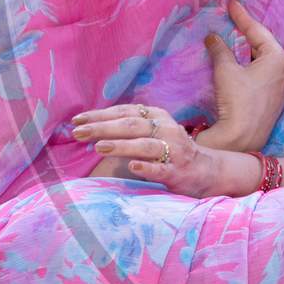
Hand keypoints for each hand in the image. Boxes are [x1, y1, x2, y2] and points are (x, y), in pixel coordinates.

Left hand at [73, 103, 233, 197]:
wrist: (206, 171)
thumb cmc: (171, 151)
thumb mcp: (153, 132)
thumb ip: (128, 127)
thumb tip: (90, 127)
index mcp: (158, 117)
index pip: (125, 112)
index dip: (100, 115)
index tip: (77, 120)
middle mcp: (166, 130)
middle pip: (132, 125)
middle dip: (103, 128)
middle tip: (79, 133)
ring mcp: (174, 151)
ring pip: (145, 145)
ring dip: (121, 145)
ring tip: (99, 147)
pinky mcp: (178, 172)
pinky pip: (161, 169)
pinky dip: (146, 168)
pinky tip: (133, 167)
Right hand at [202, 0, 283, 152]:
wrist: (242, 138)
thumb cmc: (238, 100)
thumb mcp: (226, 70)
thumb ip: (220, 49)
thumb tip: (213, 36)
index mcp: (279, 57)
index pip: (257, 31)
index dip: (241, 16)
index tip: (231, 3)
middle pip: (263, 44)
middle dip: (247, 32)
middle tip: (232, 17)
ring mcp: (283, 84)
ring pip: (263, 58)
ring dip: (248, 48)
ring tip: (234, 35)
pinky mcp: (276, 96)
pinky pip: (264, 71)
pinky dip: (251, 63)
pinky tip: (240, 59)